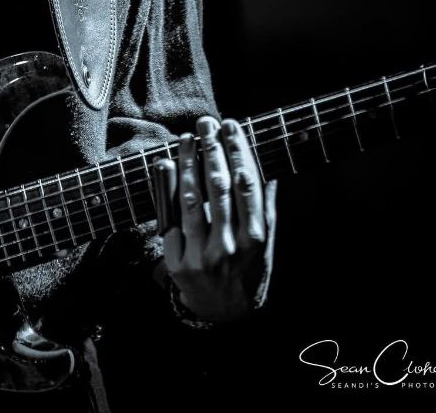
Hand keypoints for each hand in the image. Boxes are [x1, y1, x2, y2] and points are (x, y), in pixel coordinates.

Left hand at [153, 116, 277, 322]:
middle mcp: (230, 248)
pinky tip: (167, 166)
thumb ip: (266, 208)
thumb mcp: (266, 244)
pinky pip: (171, 219)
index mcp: (255, 240)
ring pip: (192, 200)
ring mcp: (203, 256)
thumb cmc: (247, 270)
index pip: (246, 186)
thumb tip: (268, 172)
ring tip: (186, 138)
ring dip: (188, 163)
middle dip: (212, 150)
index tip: (231, 127)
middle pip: (219, 188)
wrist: (222, 313)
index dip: (238, 152)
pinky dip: (168, 190)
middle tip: (206, 122)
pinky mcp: (179, 264)